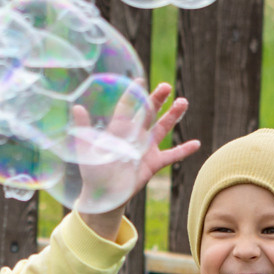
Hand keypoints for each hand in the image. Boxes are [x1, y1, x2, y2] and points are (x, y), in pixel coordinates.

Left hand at [76, 84, 200, 239]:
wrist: (103, 194)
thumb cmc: (92, 172)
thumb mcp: (85, 150)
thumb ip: (83, 129)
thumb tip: (76, 107)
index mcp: (118, 130)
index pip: (127, 108)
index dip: (133, 94)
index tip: (140, 80)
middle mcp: (134, 135)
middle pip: (148, 113)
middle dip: (157, 99)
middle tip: (165, 87)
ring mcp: (146, 148)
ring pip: (162, 128)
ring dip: (173, 116)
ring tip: (183, 102)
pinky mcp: (153, 163)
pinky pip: (172, 155)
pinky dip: (184, 150)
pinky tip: (196, 143)